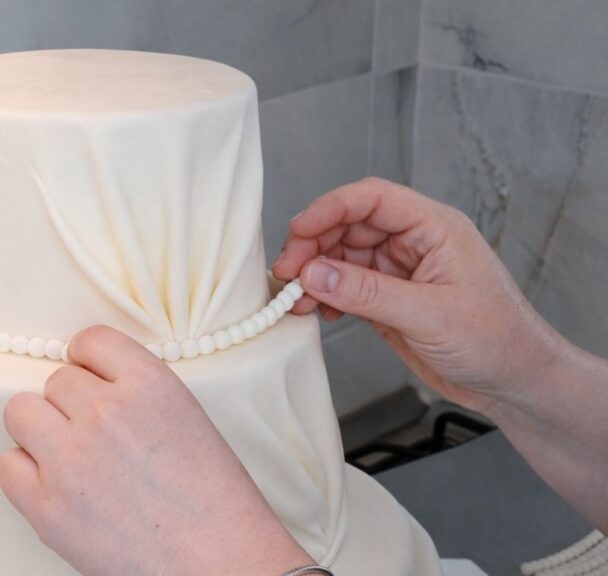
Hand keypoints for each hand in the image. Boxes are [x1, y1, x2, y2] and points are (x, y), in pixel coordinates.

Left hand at [0, 325, 311, 575]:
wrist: (221, 565)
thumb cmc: (216, 502)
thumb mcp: (188, 418)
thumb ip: (137, 393)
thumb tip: (89, 387)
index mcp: (149, 383)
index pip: (91, 340)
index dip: (89, 361)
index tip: (91, 378)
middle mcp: (105, 412)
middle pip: (56, 380)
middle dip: (71, 404)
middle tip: (93, 434)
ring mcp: (71, 459)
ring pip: (20, 411)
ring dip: (39, 429)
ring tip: (66, 455)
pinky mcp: (48, 506)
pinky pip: (8, 464)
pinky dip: (25, 473)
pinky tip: (54, 485)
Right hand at [271, 177, 560, 415]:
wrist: (514, 383)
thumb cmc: (496, 341)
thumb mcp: (428, 315)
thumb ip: (367, 293)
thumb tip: (314, 273)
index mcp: (433, 228)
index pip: (371, 199)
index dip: (330, 209)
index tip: (298, 232)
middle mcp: (413, 243)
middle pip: (348, 226)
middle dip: (313, 246)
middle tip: (287, 274)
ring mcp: (398, 272)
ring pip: (341, 258)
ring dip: (314, 275)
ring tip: (295, 299)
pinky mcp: (388, 300)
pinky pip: (345, 287)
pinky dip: (325, 296)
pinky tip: (316, 312)